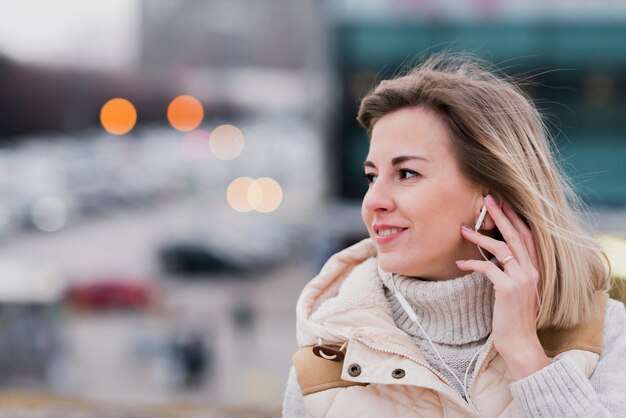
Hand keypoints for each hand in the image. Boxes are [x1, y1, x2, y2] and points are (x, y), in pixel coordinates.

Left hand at [455, 194, 549, 379]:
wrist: (519, 342)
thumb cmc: (513, 316)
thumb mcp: (515, 290)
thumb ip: (510, 272)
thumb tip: (493, 256)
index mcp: (535, 269)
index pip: (527, 236)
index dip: (515, 218)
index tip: (503, 203)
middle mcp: (531, 271)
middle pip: (516, 235)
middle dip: (501, 215)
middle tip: (487, 199)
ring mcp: (522, 279)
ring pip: (501, 248)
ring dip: (480, 236)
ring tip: (462, 229)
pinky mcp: (508, 289)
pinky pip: (487, 268)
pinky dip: (472, 262)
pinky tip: (459, 262)